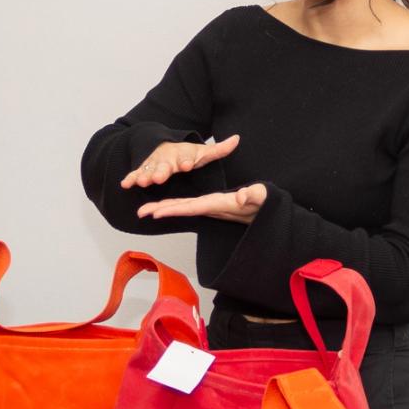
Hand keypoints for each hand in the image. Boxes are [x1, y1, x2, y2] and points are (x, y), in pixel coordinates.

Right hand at [121, 133, 240, 188]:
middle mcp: (167, 159)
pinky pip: (136, 173)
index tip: (186, 164)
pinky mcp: (144, 170)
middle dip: (162, 170)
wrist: (164, 147)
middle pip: (165, 165)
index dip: (186, 161)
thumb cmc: (186, 154)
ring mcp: (154, 164)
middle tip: (159, 177)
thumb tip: (237, 139)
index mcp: (183, 155)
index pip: (186, 157)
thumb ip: (219, 149)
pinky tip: (125, 184)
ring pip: (149, 169)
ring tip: (143, 181)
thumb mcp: (203, 152)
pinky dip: (131, 178)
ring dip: (145, 175)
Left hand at [137, 182, 266, 223]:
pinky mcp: (211, 204)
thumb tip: (242, 196)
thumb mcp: (262, 196)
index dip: (173, 209)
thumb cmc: (265, 204)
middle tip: (140, 212)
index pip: (191, 207)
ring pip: (182, 207)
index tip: (156, 213)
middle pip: (181, 209)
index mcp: (218, 204)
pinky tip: (162, 205)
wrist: (268, 210)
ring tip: (144, 210)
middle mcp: (210, 207)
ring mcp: (209, 206)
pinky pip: (188, 205)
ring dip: (163, 208)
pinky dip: (173, 205)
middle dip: (160, 210)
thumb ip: (253, 195)